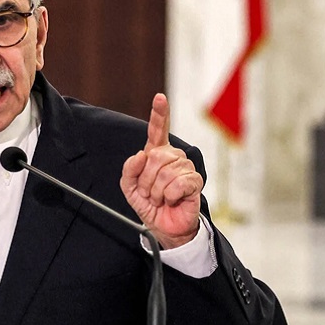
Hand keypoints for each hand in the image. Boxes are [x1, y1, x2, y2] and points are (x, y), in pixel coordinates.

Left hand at [120, 94, 202, 248]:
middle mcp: (172, 157)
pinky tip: (172, 200)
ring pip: (164, 172)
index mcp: (157, 154)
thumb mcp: (130, 188)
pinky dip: (169, 195)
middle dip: (145, 179)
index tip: (160, 97)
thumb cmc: (150, 204)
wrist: (164, 226)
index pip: (158, 130)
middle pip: (154, 157)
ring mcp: (185, 168)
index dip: (159, 114)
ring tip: (160, 197)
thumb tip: (140, 155)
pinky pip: (177, 183)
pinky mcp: (195, 181)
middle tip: (149, 193)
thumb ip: (129, 170)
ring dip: (156, 190)